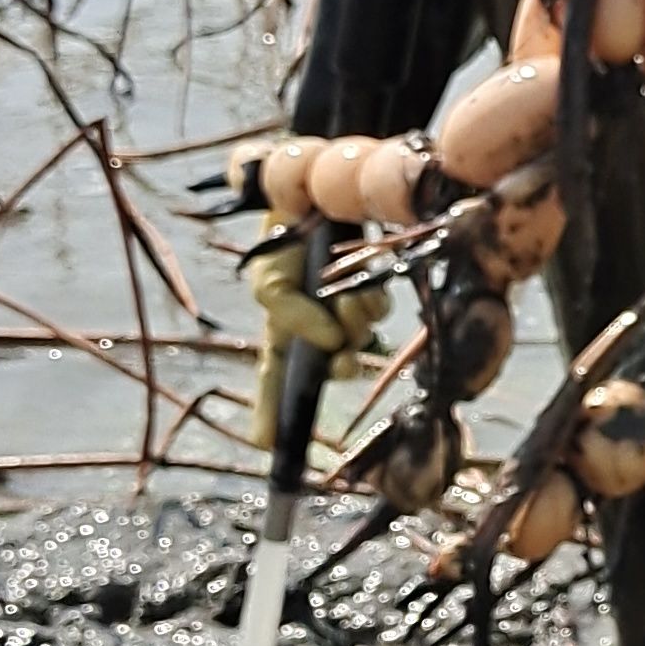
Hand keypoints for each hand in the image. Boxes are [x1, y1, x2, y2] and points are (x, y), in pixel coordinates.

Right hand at [245, 250, 389, 444]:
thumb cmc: (282, 244)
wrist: (312, 199)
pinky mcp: (370, 296)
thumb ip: (289, 314)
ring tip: (342, 298)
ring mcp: (344, 318)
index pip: (275, 387)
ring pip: (357, 340)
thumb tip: (330, 342)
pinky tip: (356, 287)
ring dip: (352, 324)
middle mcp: (315, 336)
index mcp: (281, 339)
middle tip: (343, 359)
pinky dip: (367, 304)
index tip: (268, 445)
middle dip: (341, 366)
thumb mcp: (268, 281)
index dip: (271, 418)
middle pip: (329, 370)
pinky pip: (376, 314)